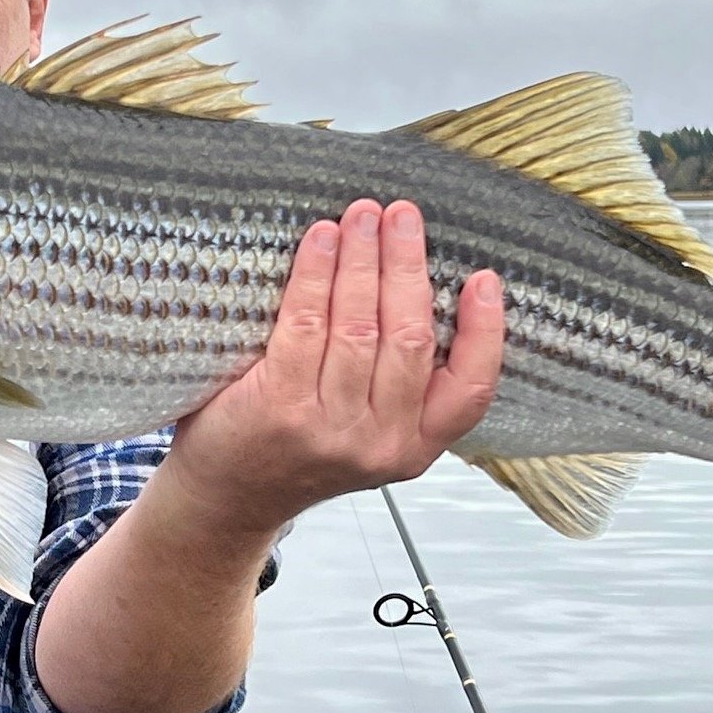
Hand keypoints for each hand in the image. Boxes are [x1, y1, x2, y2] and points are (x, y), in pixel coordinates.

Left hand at [165, 198, 503, 537]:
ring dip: (363, 259)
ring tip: (361, 216)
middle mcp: (380, 442)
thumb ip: (397, 386)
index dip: (485, 331)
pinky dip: (317, 275)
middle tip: (402, 214)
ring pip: (360, 326)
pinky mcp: (280, 406)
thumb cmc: (293, 450)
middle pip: (409, 338)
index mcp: (414, 447)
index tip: (484, 278)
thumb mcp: (367, 435)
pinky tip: (320, 240)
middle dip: (407, 265)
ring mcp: (330, 428)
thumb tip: (412, 285)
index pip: (471, 389)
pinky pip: (306, 324)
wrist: (227, 498)